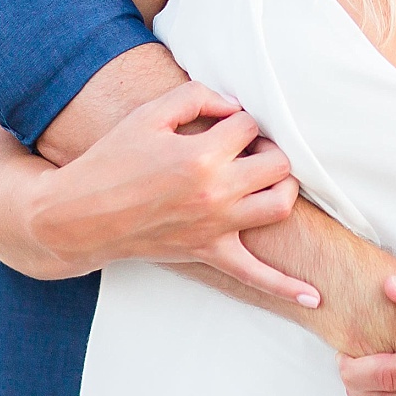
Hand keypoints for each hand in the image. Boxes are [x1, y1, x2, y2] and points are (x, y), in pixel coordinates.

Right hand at [27, 82, 317, 305]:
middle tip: (246, 147)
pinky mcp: (209, 252)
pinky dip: (286, 287)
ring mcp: (216, 227)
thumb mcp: (149, 115)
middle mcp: (215, 193)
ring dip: (282, 187)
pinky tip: (315, 298)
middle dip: (267, 147)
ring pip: (279, 205)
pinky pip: (256, 276)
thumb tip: (235, 105)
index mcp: (201, 156)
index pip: (247, 126)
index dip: (237, 120)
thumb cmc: (112, 159)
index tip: (219, 124)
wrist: (80, 215)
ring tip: (265, 178)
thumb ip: (196, 96)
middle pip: (277, 163)